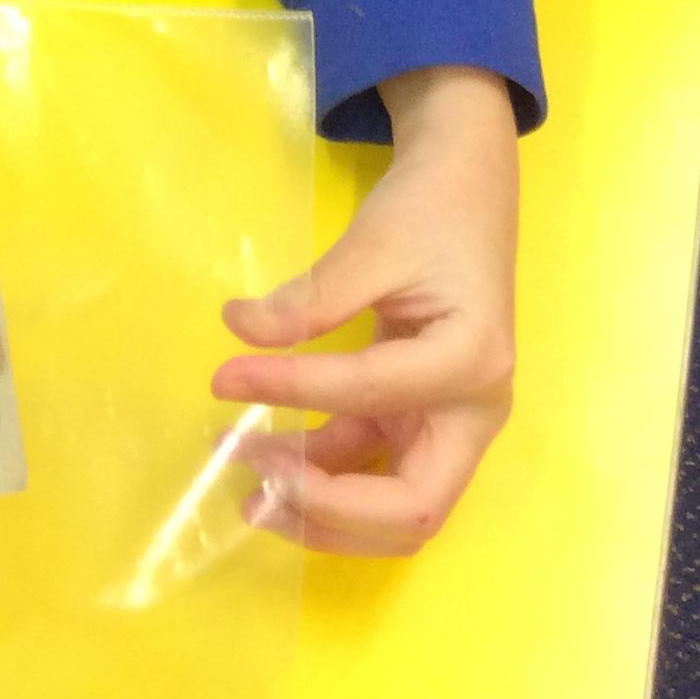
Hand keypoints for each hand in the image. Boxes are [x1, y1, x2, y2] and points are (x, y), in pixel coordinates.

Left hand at [213, 65, 517, 553]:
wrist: (465, 189)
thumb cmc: (431, 211)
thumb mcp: (372, 243)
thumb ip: (311, 297)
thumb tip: (239, 330)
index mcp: (470, 362)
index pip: (371, 394)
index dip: (295, 390)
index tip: (228, 376)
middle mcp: (471, 413)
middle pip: (410, 508)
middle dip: (328, 509)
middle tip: (253, 486)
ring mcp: (448, 423)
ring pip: (391, 506)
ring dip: (320, 506)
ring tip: (245, 484)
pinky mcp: (420, 418)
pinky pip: (373, 468)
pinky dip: (323, 474)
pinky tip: (269, 457)